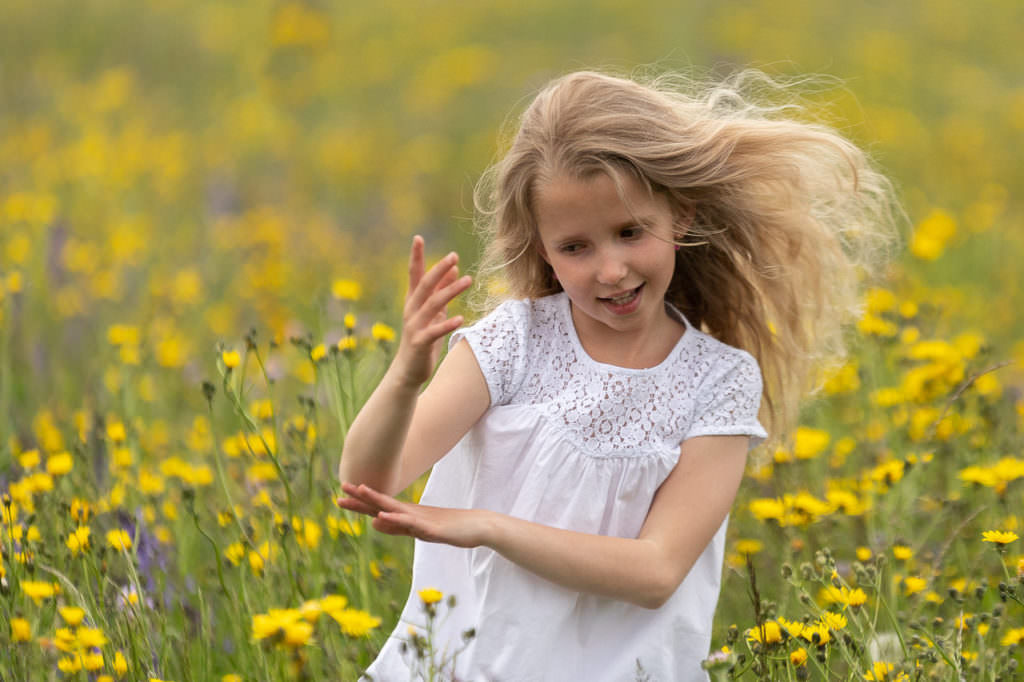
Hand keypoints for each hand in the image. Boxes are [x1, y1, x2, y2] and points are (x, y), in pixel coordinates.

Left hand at [337, 482, 488, 547]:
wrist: (478, 527)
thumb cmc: (450, 528)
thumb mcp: (418, 530)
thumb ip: (397, 527)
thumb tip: (374, 524)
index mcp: (407, 514)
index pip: (378, 508)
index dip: (360, 502)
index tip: (342, 495)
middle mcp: (411, 513)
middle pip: (382, 504)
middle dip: (361, 497)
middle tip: (341, 487)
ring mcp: (421, 520)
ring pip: (395, 509)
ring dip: (377, 500)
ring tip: (360, 491)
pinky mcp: (431, 529)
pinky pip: (410, 524)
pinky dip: (395, 520)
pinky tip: (382, 518)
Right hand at [393, 236, 472, 387]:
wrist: (408, 370)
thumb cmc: (422, 338)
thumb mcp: (433, 312)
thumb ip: (441, 290)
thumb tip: (454, 267)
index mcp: (413, 301)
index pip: (414, 274)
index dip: (416, 256)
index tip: (418, 238)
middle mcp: (411, 310)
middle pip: (424, 285)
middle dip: (438, 269)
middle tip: (453, 255)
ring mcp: (414, 326)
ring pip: (433, 305)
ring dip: (450, 291)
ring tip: (468, 280)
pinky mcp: (420, 342)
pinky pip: (435, 331)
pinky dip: (447, 324)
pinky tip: (460, 318)